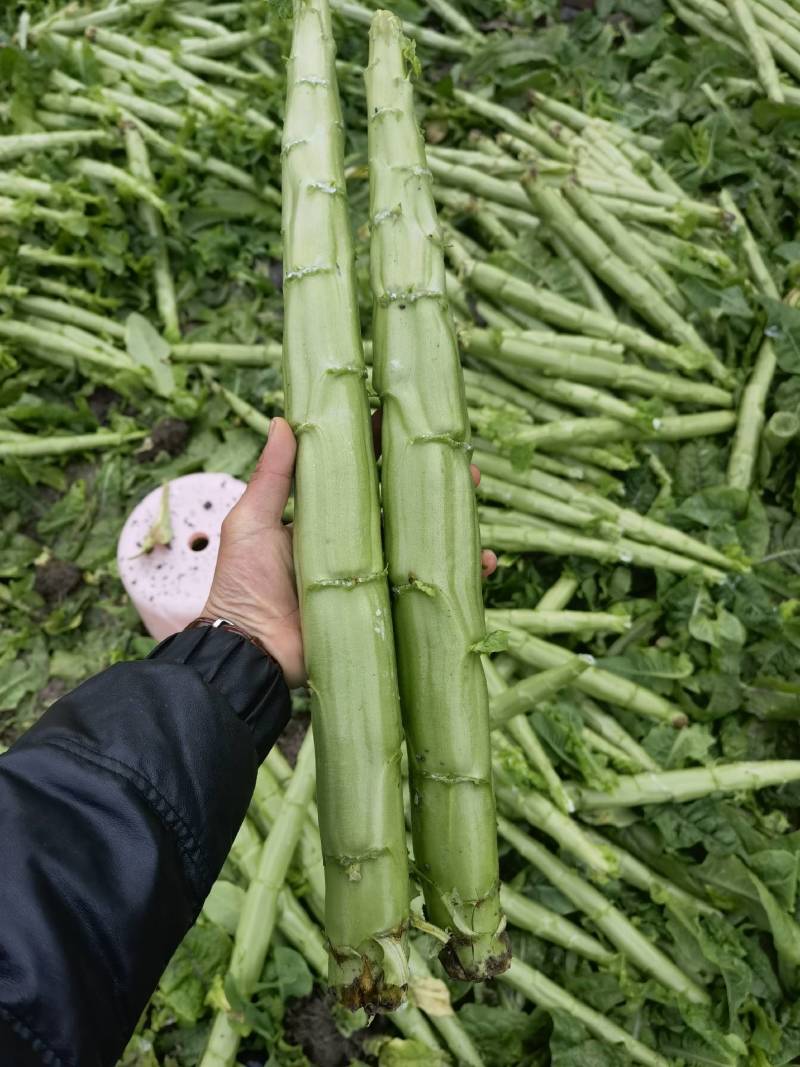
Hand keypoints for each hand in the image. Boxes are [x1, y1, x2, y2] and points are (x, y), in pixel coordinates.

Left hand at [203, 417, 496, 687]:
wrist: (251, 651)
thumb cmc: (242, 585)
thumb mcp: (251, 522)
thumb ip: (272, 475)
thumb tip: (284, 420)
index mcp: (322, 519)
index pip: (360, 475)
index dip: (384, 448)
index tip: (406, 421)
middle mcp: (354, 544)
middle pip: (402, 505)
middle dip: (433, 481)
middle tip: (462, 462)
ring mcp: (374, 576)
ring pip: (422, 541)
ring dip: (453, 519)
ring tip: (475, 497)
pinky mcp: (387, 607)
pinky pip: (429, 589)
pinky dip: (461, 577)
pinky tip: (483, 562)